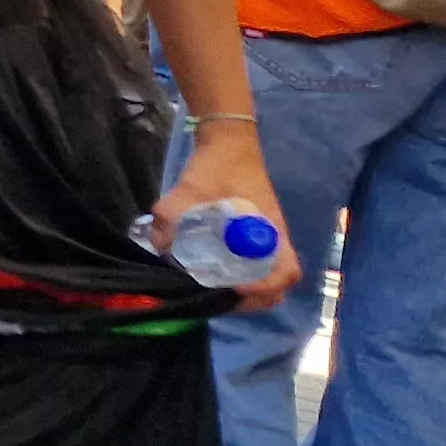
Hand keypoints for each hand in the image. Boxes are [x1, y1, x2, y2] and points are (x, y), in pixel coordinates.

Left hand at [155, 126, 302, 310]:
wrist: (228, 146)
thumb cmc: (216, 168)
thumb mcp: (188, 189)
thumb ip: (171, 217)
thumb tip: (161, 247)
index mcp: (270, 231)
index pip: (284, 273)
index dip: (263, 287)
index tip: (236, 288)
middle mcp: (275, 241)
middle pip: (278, 286)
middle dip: (252, 299)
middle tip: (219, 298)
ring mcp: (268, 242)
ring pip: (268, 280)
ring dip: (245, 292)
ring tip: (212, 291)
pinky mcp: (256, 240)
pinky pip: (256, 269)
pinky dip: (239, 278)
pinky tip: (210, 275)